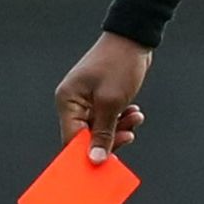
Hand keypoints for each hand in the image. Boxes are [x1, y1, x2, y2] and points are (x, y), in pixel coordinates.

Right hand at [55, 34, 152, 161]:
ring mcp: (87, 100)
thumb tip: (96, 159)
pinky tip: (134, 112)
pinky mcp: (101, 98)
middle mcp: (73, 102)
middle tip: (128, 136)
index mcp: (67, 102)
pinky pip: (109, 117)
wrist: (134, 39)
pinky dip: (122, 118)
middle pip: (87, 136)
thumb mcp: (112, 103)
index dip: (86, 153)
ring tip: (135, 118)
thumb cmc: (119, 65)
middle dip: (109, 138)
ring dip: (120, 127)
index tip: (104, 164)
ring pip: (101, 127)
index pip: (71, 139)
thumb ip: (104, 133)